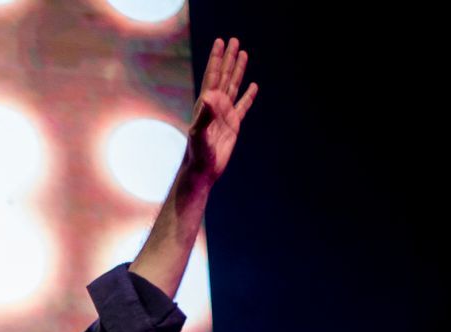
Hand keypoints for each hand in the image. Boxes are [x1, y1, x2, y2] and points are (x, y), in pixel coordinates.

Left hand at [186, 37, 257, 185]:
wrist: (202, 170)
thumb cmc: (197, 153)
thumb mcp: (199, 133)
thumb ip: (204, 115)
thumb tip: (209, 96)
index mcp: (207, 104)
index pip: (213, 76)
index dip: (217, 59)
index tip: (220, 42)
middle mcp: (215, 105)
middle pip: (224, 76)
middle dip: (228, 58)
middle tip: (234, 40)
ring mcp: (225, 114)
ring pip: (234, 86)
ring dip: (238, 70)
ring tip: (243, 54)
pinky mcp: (233, 125)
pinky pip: (243, 106)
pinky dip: (248, 96)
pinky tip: (253, 87)